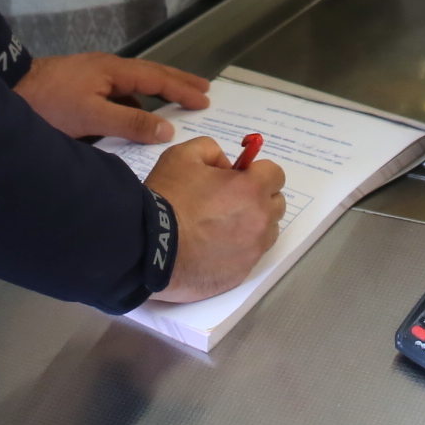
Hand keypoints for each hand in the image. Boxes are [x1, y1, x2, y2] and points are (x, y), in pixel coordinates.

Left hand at [13, 52, 210, 145]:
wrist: (8, 92)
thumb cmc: (49, 104)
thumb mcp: (92, 117)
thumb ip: (130, 123)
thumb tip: (166, 128)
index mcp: (113, 70)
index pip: (157, 78)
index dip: (182, 89)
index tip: (205, 98)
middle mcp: (106, 68)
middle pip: (150, 74)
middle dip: (177, 82)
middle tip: (203, 89)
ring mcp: (92, 76)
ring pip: (133, 85)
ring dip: (156, 94)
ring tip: (175, 105)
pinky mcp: (80, 88)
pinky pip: (117, 94)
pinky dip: (134, 104)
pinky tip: (135, 119)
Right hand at [147, 136, 288, 302]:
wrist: (149, 246)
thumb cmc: (168, 198)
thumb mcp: (184, 155)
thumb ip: (212, 150)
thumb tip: (227, 167)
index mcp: (252, 189)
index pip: (276, 175)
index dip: (257, 173)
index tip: (239, 178)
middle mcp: (260, 220)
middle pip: (276, 204)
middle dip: (259, 198)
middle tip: (231, 201)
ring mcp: (252, 250)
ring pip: (267, 232)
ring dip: (253, 225)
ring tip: (222, 226)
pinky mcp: (240, 274)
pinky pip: (250, 256)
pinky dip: (239, 250)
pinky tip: (214, 247)